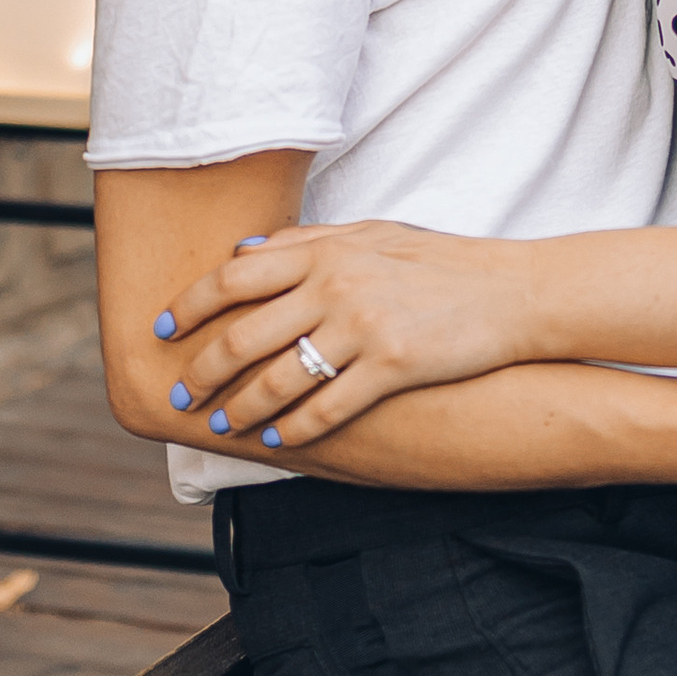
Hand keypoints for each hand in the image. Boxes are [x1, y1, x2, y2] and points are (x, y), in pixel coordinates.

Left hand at [157, 220, 517, 449]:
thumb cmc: (441, 262)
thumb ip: (307, 240)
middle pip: (244, 333)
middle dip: (203, 369)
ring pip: (279, 378)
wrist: (513, 292)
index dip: (190, 304)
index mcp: (326, 249)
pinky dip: (296, 429)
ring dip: (241, 408)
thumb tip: (242, 252)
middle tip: (180, 392)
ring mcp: (364, 326)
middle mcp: (337, 284)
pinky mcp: (392, 367)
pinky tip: (278, 442)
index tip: (164, 328)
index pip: (235, 276)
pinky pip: (328, 407)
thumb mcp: (372, 233)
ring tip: (220, 426)